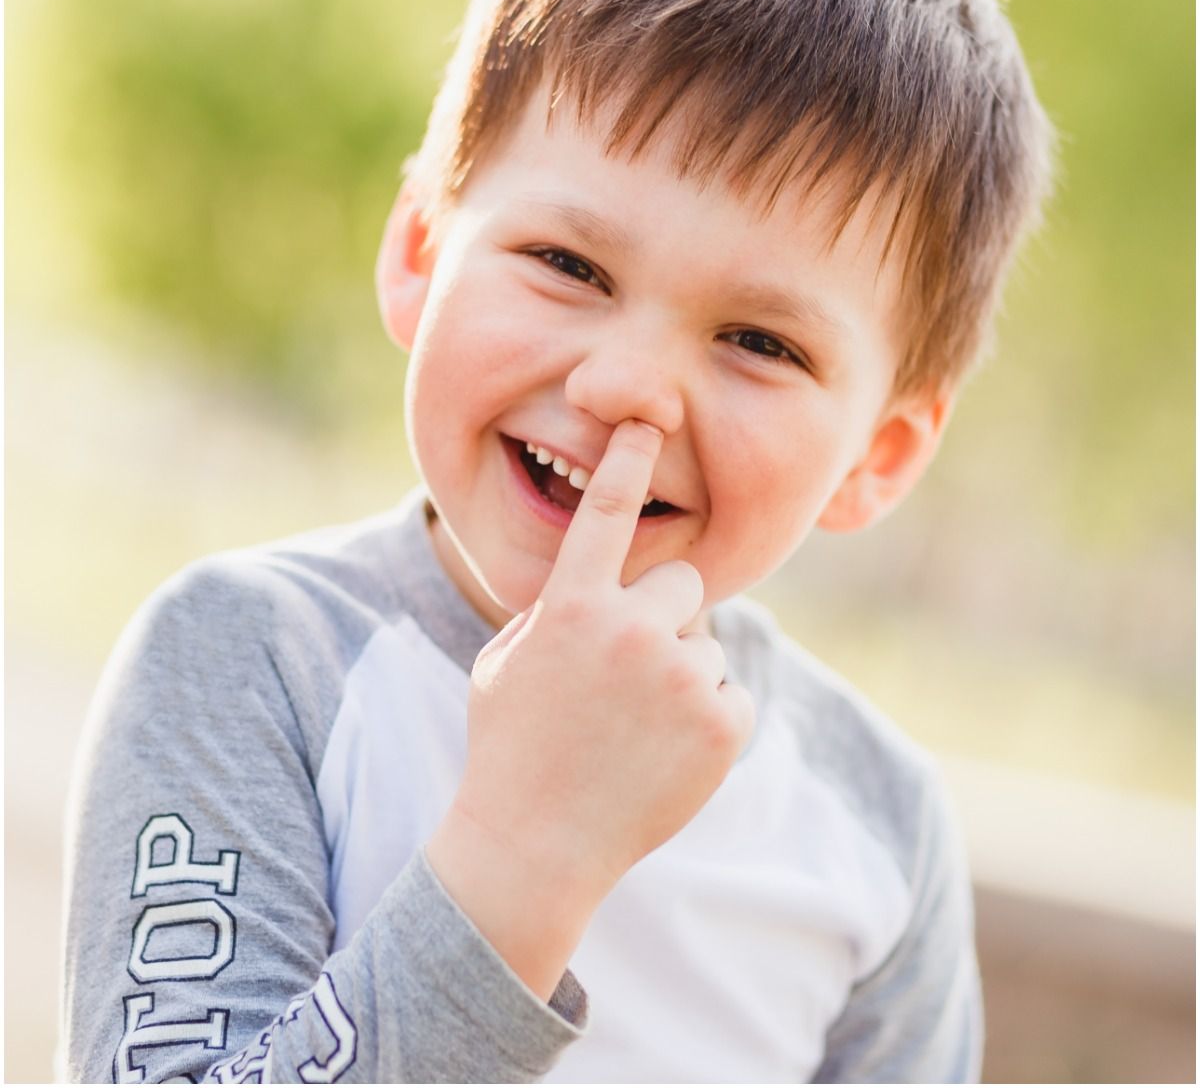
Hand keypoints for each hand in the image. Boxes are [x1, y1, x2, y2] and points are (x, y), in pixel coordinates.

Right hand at [426, 419, 755, 998]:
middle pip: (682, 582)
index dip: (629, 457)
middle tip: (630, 669)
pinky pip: (728, 692)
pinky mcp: (721, 723)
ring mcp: (679, 677)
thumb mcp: (507, 662)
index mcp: (571, 606)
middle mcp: (629, 629)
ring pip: (705, 644)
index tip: (649, 415)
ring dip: (681, 675)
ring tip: (635, 728)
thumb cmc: (511, 745)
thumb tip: (607, 583)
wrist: (533, 845)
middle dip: (662, 616)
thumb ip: (558, 610)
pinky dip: (706, 719)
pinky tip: (663, 753)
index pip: (606, 511)